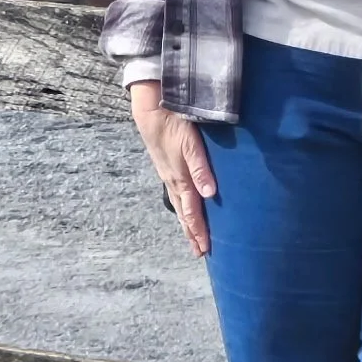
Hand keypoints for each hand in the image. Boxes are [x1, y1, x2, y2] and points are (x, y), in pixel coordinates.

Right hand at [131, 80, 215, 256]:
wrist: (151, 111)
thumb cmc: (174, 126)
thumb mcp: (190, 146)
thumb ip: (201, 169)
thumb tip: (210, 195)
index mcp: (181, 180)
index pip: (192, 213)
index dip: (199, 231)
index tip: (205, 249)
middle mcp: (173, 181)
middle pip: (184, 213)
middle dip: (192, 233)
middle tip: (199, 251)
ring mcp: (168, 174)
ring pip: (178, 204)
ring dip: (186, 222)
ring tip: (191, 235)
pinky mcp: (166, 167)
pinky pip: (175, 193)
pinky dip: (181, 206)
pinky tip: (183, 204)